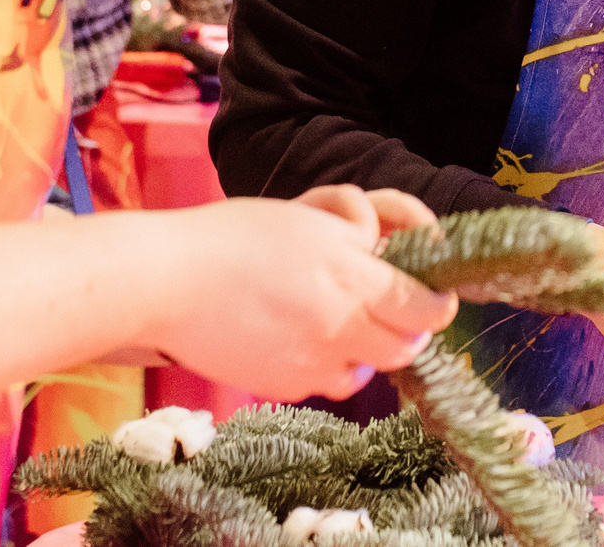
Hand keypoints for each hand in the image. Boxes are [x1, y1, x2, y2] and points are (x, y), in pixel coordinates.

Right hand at [142, 193, 455, 402]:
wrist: (167, 282)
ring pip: (368, 370)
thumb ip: (355, 239)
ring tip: (348, 327)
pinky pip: (325, 383)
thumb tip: (382, 250)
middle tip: (396, 312)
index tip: (434, 296)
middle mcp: (340, 325)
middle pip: (406, 347)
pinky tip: (305, 342)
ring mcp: (311, 361)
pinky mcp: (282, 385)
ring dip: (369, 352)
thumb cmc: (233, 237)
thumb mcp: (308, 219)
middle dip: (409, 330)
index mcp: (351, 277)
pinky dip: (327, 367)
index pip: (425, 308)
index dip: (436, 303)